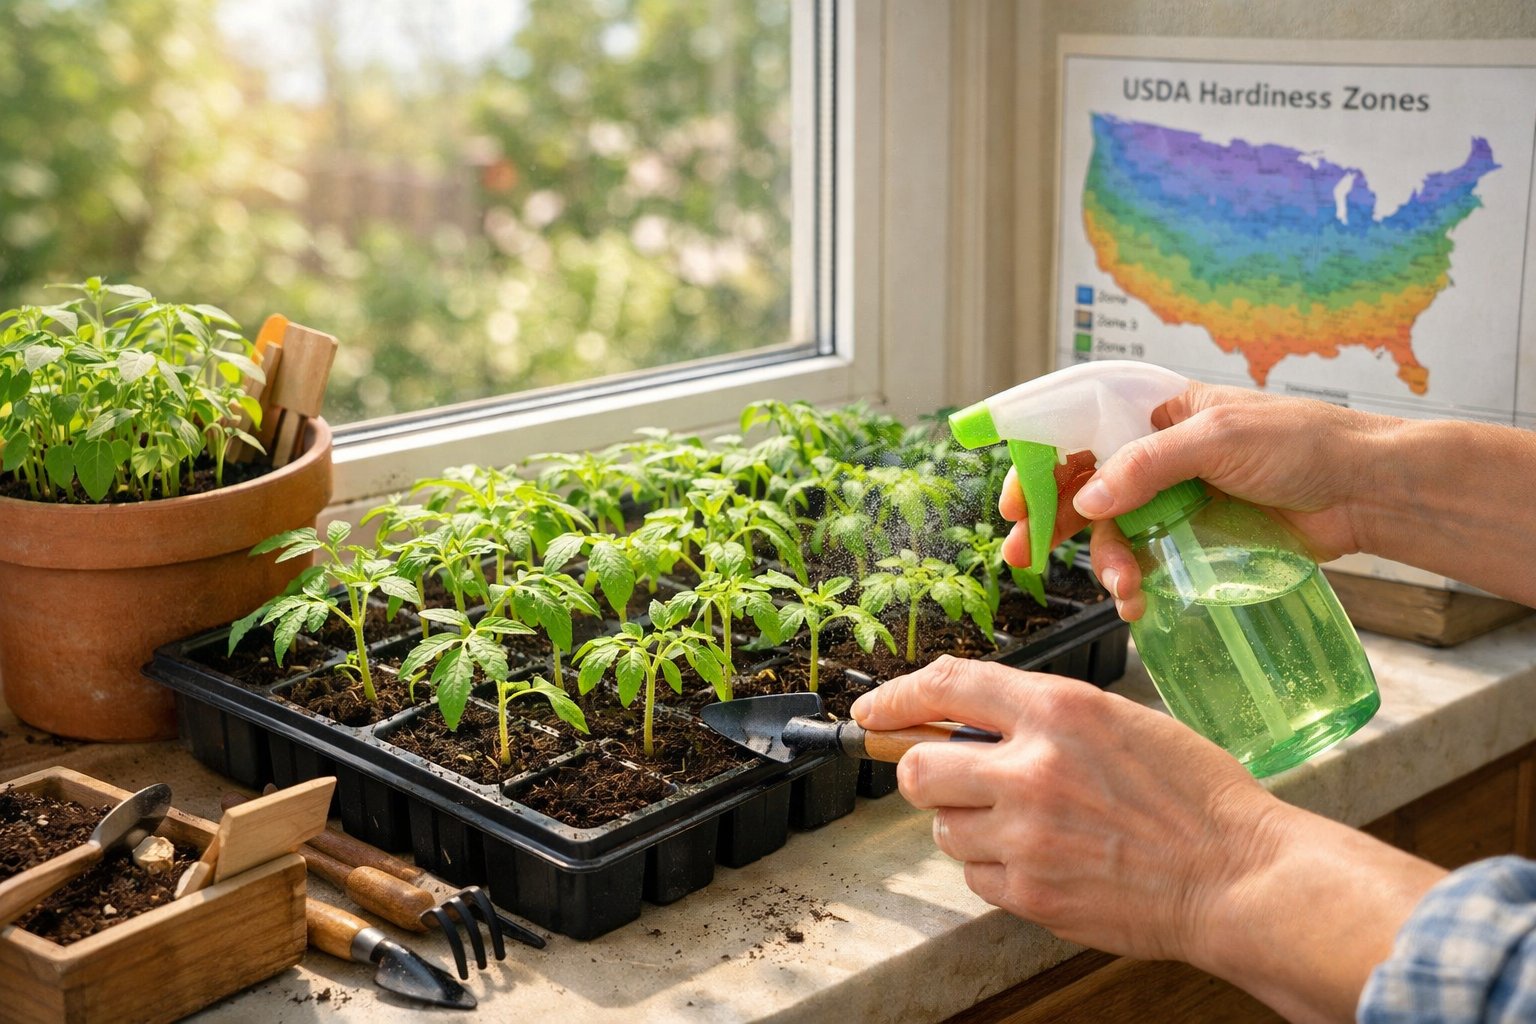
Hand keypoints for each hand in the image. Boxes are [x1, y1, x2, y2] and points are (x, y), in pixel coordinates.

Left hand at [851, 656, 1447, 1022]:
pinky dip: (997, 868)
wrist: (1238, 876)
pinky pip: (976, 875)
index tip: (873, 711)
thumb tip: (967, 719)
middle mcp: (1033, 768)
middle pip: (919, 769)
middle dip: (928, 773)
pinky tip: (1046, 861)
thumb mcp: (1120, 721)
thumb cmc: (1193, 796)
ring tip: (1027, 825)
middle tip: (958, 780)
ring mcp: (1028, 835)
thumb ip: (1041, 716)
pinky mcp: (1031, 893)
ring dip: (968, 825)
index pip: (948, 685)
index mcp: (1061, 710)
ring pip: (943, 828)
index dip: (897, 696)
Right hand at [1003, 383, 1391, 618]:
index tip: (1015, 503)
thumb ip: (1147, 466)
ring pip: (1113, 532)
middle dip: (1052, 523)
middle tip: (1022, 555)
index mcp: (1158, 414)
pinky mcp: (1197, 541)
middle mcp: (1158, 456)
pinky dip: (1134, 583)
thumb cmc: (1303, 444)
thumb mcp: (1218, 439)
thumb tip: (1088, 497)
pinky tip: (1138, 602)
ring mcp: (1176, 501)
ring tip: (1119, 589)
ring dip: (1104, 562)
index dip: (1041, 465)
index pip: (1081, 433)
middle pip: (1085, 487)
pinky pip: (1147, 561)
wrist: (1368, 492)